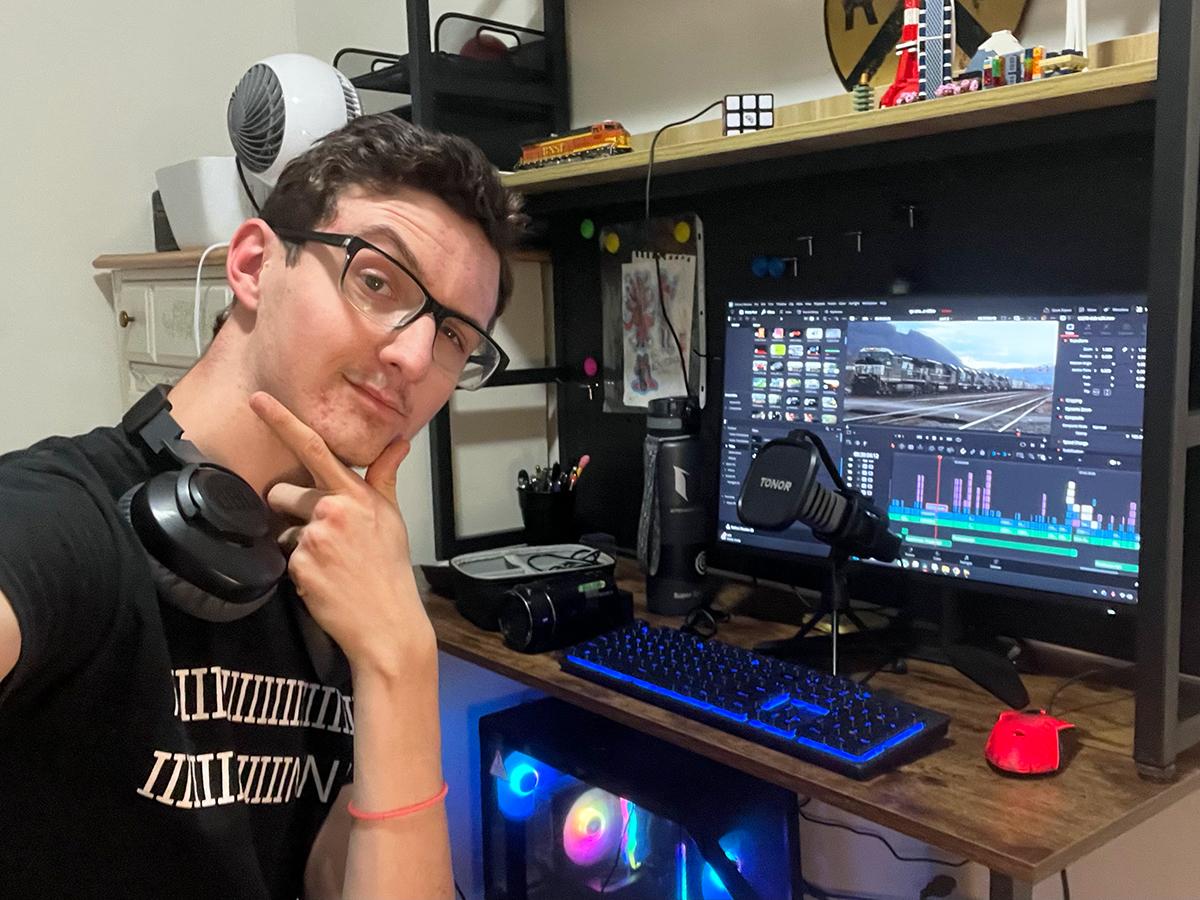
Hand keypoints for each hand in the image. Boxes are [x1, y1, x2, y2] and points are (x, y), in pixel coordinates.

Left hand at [249, 391, 434, 675]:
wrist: (386, 621)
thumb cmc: (391, 569)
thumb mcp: (392, 517)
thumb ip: (384, 476)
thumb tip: (399, 442)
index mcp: (355, 494)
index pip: (314, 447)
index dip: (282, 421)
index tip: (258, 401)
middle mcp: (332, 510)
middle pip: (284, 492)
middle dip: (292, 508)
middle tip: (322, 534)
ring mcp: (313, 538)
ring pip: (283, 526)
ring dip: (297, 540)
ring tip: (328, 560)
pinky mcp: (298, 565)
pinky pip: (285, 556)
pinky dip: (299, 567)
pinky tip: (323, 579)